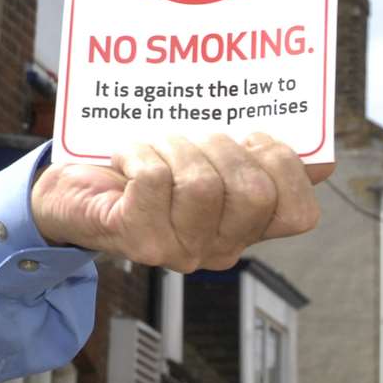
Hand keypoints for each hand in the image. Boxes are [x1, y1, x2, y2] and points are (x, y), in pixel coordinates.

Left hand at [30, 133, 331, 271]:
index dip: (283, 165)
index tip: (252, 135)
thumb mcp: (200, 159)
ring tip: (156, 142)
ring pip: (202, 185)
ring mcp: (177, 248)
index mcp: (242, 228)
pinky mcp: (136, 237)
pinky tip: (125, 155)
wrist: (67, 194)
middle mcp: (216, 247)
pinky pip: (154, 180)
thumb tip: (315, 155)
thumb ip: (252, 158)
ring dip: (176, 146)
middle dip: (224, 146)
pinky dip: (138, 152)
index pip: (297, 213)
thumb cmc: (134, 171)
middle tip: (194, 134)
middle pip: (252, 193)